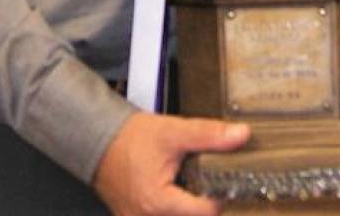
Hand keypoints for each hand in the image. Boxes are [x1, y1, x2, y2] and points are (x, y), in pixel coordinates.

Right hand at [91, 111, 248, 215]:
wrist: (99, 139)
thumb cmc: (130, 139)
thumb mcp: (174, 132)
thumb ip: (209, 135)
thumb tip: (240, 135)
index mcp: (159, 202)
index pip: (206, 213)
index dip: (220, 197)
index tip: (224, 183)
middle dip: (204, 206)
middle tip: (209, 186)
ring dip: (188, 210)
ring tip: (191, 191)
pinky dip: (174, 211)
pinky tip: (176, 196)